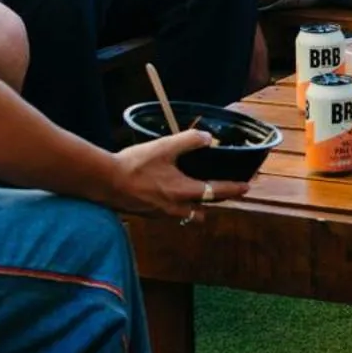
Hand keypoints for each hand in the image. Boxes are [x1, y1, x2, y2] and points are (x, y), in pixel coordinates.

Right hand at [110, 132, 250, 220]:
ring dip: (198, 207)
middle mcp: (175, 207)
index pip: (216, 192)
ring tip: (201, 195)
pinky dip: (180, 207)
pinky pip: (173, 214)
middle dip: (218, 201)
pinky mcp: (149, 214)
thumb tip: (208, 137)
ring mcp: (161, 214)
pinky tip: (174, 195)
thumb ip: (188, 140)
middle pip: (205, 208)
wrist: (104, 182)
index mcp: (183, 191)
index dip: (233, 188)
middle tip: (227, 192)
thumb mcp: (164, 147)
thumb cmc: (134, 165)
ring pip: (188, 215)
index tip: (247, 187)